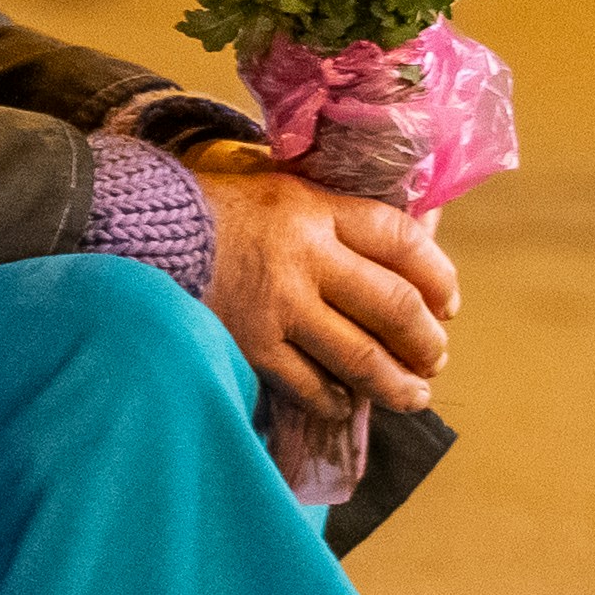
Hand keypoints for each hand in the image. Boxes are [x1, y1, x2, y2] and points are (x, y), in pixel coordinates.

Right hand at [192, 150, 461, 424]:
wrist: (146, 233)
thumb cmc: (225, 212)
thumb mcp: (290, 193)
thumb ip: (342, 217)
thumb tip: (417, 238)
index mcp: (318, 210)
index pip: (402, 240)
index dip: (439, 276)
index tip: (448, 304)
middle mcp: (305, 257)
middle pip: (393, 306)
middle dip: (426, 341)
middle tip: (435, 359)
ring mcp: (278, 306)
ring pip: (361, 356)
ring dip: (396, 383)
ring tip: (413, 395)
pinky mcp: (252, 344)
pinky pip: (311, 384)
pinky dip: (336, 398)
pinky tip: (346, 401)